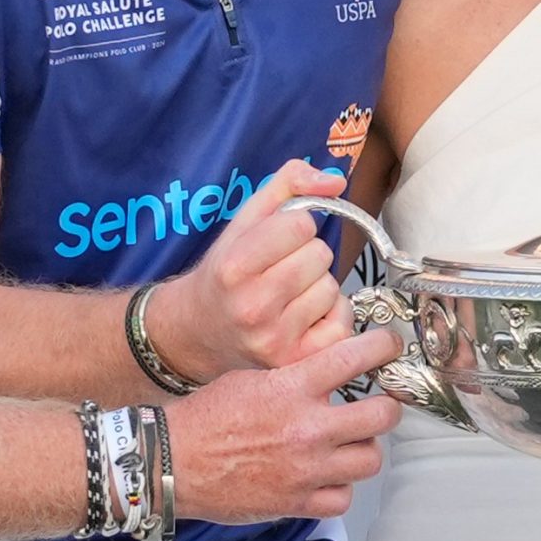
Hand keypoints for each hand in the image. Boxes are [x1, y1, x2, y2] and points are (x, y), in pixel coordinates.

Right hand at [148, 160, 350, 380]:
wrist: (198, 331)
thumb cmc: (226, 273)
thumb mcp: (244, 220)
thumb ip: (289, 184)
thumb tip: (335, 180)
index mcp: (234, 266)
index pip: (302, 225)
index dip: (295, 227)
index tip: (278, 241)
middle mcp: (252, 305)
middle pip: (321, 256)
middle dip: (307, 256)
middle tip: (281, 271)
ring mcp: (273, 337)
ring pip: (332, 289)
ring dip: (318, 287)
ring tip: (288, 296)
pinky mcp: (294, 360)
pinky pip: (342, 323)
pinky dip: (330, 316)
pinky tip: (303, 318)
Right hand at [165, 327, 402, 522]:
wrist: (169, 462)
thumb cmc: (206, 418)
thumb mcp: (253, 378)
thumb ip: (298, 376)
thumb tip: (335, 371)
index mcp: (294, 388)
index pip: (358, 356)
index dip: (385, 348)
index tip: (390, 348)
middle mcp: (307, 428)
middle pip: (383, 415)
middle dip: (387, 407)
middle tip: (380, 405)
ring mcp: (306, 469)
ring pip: (371, 459)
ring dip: (365, 449)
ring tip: (351, 443)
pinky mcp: (296, 502)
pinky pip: (343, 498)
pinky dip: (340, 488)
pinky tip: (328, 476)